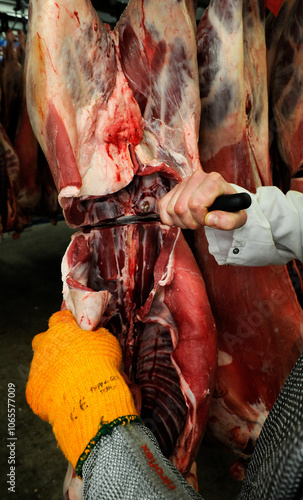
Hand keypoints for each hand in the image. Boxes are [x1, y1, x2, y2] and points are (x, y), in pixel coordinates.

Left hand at [26, 310, 138, 474]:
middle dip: (56, 346)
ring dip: (53, 370)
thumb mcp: (108, 343)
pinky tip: (66, 399)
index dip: (70, 325)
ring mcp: (38, 368)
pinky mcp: (34, 392)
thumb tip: (98, 334)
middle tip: (74, 360)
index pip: (60, 316)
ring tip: (73, 384)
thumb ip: (97, 336)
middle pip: (45, 339)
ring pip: (42, 365)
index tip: (77, 332)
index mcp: (63, 328)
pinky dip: (51, 392)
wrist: (92, 401)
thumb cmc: (105, 368)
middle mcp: (45, 344)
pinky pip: (41, 389)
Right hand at [158, 171, 247, 229]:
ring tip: (193, 219)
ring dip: (180, 222)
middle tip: (201, 222)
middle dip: (190, 222)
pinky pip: (162, 207)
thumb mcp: (239, 219)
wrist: (222, 203)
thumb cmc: (230, 210)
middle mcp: (197, 176)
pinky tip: (182, 218)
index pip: (195, 204)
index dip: (200, 218)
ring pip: (170, 209)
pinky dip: (169, 218)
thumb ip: (230, 221)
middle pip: (180, 208)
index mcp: (214, 180)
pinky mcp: (174, 189)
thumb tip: (210, 219)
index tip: (209, 219)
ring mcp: (184, 182)